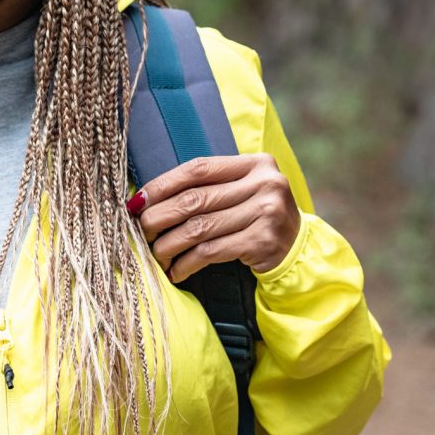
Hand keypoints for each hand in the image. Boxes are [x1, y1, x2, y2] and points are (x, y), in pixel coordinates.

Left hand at [127, 155, 300, 283]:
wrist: (297, 248)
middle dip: (160, 217)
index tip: (137, 201)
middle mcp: (265, 184)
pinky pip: (211, 252)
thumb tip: (145, 199)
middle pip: (195, 199)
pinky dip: (187, 263)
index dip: (162, 184)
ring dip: (169, 244)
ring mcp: (267, 213)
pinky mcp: (263, 242)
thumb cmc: (254, 216)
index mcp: (255, 163)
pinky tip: (175, 271)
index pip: (198, 169)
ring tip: (154, 254)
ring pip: (199, 228)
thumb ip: (205, 187)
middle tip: (141, 230)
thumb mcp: (239, 191)